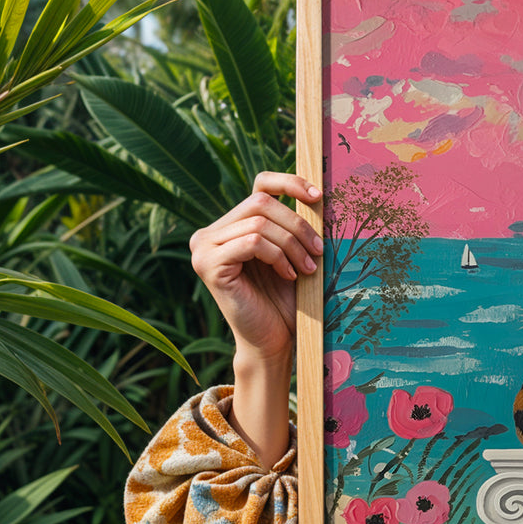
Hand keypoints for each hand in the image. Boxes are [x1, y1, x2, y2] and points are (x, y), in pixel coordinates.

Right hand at [189, 172, 323, 364]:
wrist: (273, 340)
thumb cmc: (286, 299)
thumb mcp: (291, 254)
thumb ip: (292, 224)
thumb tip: (317, 193)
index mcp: (230, 225)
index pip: (260, 185)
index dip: (290, 183)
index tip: (319, 197)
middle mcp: (210, 233)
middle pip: (260, 201)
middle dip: (297, 224)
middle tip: (319, 250)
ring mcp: (203, 248)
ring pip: (259, 223)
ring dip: (292, 244)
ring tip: (307, 267)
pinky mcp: (207, 265)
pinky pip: (252, 243)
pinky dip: (277, 256)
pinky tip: (288, 274)